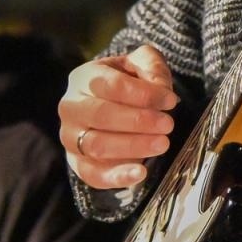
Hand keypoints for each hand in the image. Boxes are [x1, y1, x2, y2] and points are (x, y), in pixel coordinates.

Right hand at [58, 45, 177, 190]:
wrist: (111, 106)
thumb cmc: (128, 84)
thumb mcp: (140, 64)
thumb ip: (152, 66)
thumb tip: (160, 89)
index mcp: (83, 78)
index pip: (111, 84)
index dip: (143, 93)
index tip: (170, 100)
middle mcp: (71, 107)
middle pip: (101, 115)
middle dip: (138, 121)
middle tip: (167, 124)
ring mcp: (70, 137)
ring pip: (97, 145)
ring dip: (133, 146)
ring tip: (162, 143)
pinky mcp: (77, 163)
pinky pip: (93, 174)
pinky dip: (117, 177)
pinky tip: (141, 172)